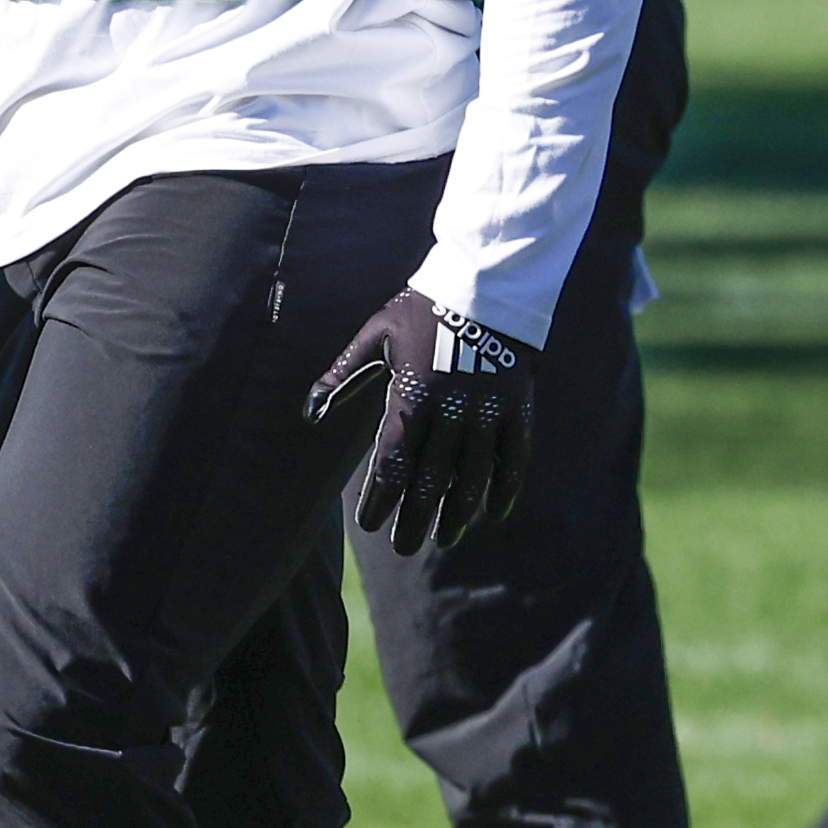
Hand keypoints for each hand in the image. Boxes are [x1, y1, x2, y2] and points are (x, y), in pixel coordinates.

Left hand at [307, 291, 535, 555]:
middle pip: (431, 480)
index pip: (392, 462)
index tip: (367, 525)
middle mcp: (451, 410)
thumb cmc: (421, 310)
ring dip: (457, 514)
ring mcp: (488, 412)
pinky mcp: (518, 410)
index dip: (380, 498)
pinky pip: (513, 461)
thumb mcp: (375, 335)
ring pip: (473, 479)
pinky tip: (491, 515)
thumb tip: (309, 412)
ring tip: (443, 539)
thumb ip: (341, 375)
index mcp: (413, 394)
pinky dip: (503, 492)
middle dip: (415, 519)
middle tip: (403, 546)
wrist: (486, 282)